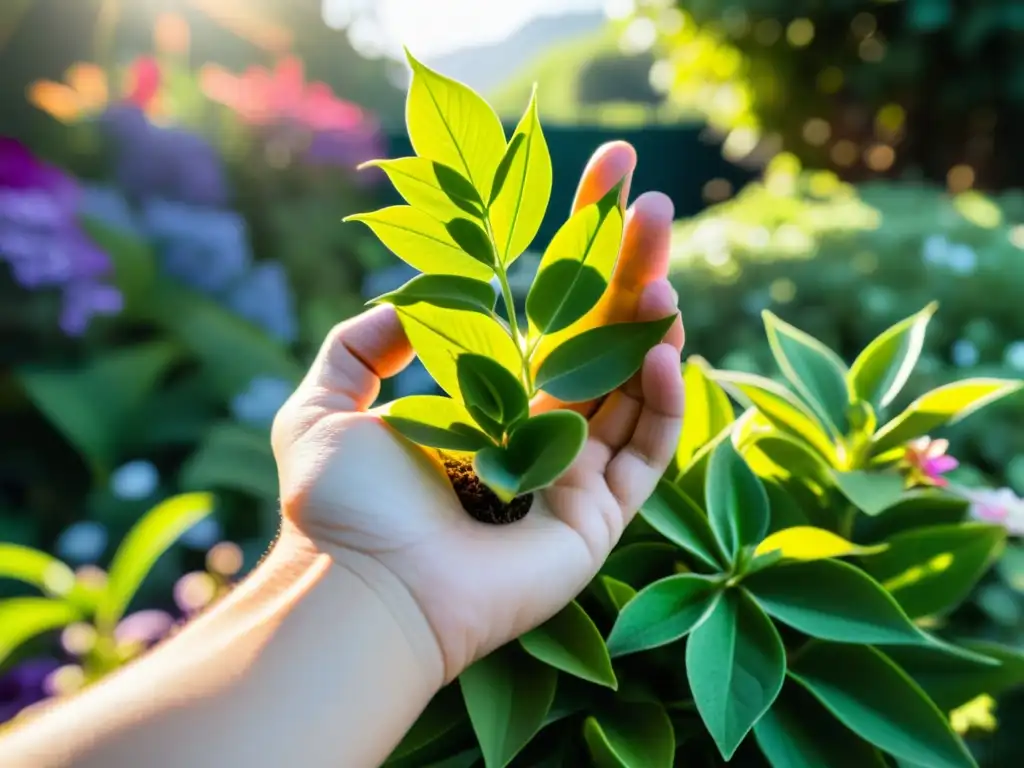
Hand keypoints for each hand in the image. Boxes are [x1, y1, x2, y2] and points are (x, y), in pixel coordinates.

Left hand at [271, 142, 685, 685]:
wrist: (355, 588)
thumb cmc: (337, 505)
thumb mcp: (324, 402)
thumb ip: (360, 343)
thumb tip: (408, 300)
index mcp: (487, 401)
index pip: (545, 314)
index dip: (575, 250)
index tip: (603, 180)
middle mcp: (537, 433)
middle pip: (598, 339)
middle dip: (628, 272)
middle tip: (657, 206)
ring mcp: (572, 476)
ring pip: (632, 388)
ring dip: (652, 326)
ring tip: (661, 270)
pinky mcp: (596, 519)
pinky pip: (647, 454)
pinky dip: (664, 403)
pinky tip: (663, 350)